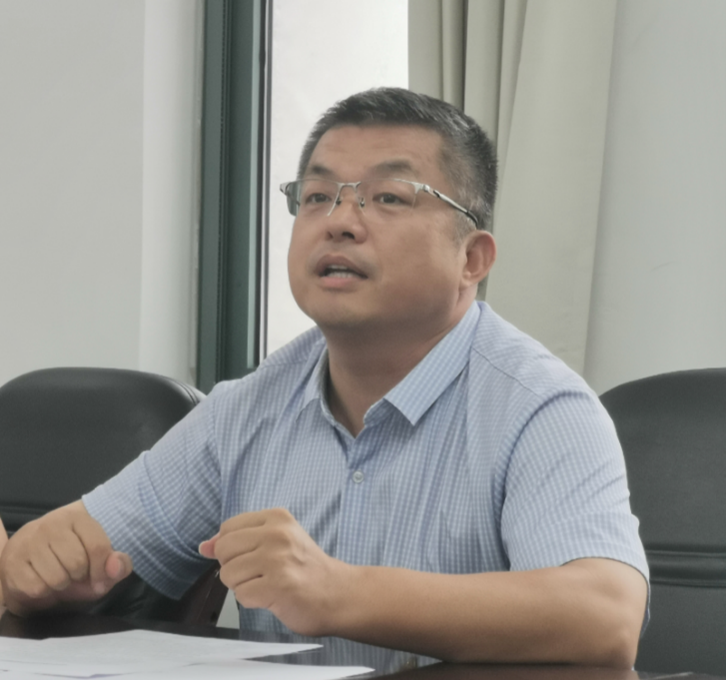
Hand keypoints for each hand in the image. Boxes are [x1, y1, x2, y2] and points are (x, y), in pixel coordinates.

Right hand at [0, 501, 131, 615]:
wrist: (32, 558)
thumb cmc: (73, 558)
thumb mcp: (102, 561)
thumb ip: (118, 564)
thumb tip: (115, 569)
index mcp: (78, 517)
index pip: (98, 546)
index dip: (102, 570)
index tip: (99, 579)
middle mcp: (51, 523)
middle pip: (77, 563)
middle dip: (79, 576)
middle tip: (74, 573)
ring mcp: (29, 541)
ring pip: (56, 577)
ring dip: (61, 585)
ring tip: (59, 576)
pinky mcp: (12, 561)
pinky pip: (36, 588)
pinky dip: (43, 592)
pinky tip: (42, 580)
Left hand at [199, 508, 348, 635]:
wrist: (337, 593)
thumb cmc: (305, 568)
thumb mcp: (275, 542)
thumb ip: (239, 540)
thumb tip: (204, 546)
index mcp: (276, 517)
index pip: (228, 528)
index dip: (231, 548)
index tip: (251, 556)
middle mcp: (278, 534)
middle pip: (224, 550)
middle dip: (234, 567)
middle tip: (259, 573)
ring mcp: (278, 559)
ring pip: (229, 574)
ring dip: (243, 586)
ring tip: (267, 584)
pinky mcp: (278, 586)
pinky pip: (241, 595)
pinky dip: (252, 601)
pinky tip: (271, 596)